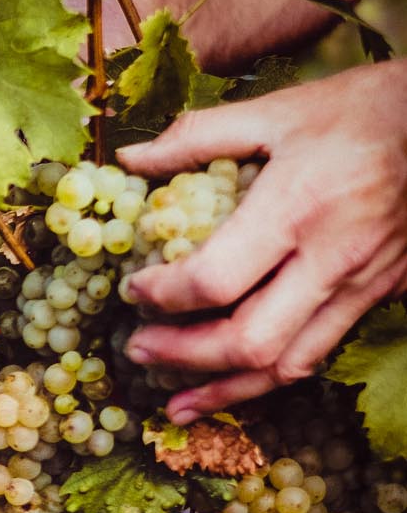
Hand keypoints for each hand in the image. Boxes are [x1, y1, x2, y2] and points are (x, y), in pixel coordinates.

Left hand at [119, 63, 406, 422]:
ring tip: (177, 403)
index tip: (134, 291)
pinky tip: (238, 381)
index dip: (163, 296)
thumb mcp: (278, 110)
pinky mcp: (383, 291)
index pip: (215, 280)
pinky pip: (320, 349)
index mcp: (297, 208)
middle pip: (249, 340)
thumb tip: (130, 158)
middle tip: (138, 350)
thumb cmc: (364, 109)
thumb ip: (198, 136)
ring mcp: (364, 282)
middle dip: (183, 356)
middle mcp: (332, 257)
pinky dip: (272, 374)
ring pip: (289, 364)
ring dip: (226, 388)